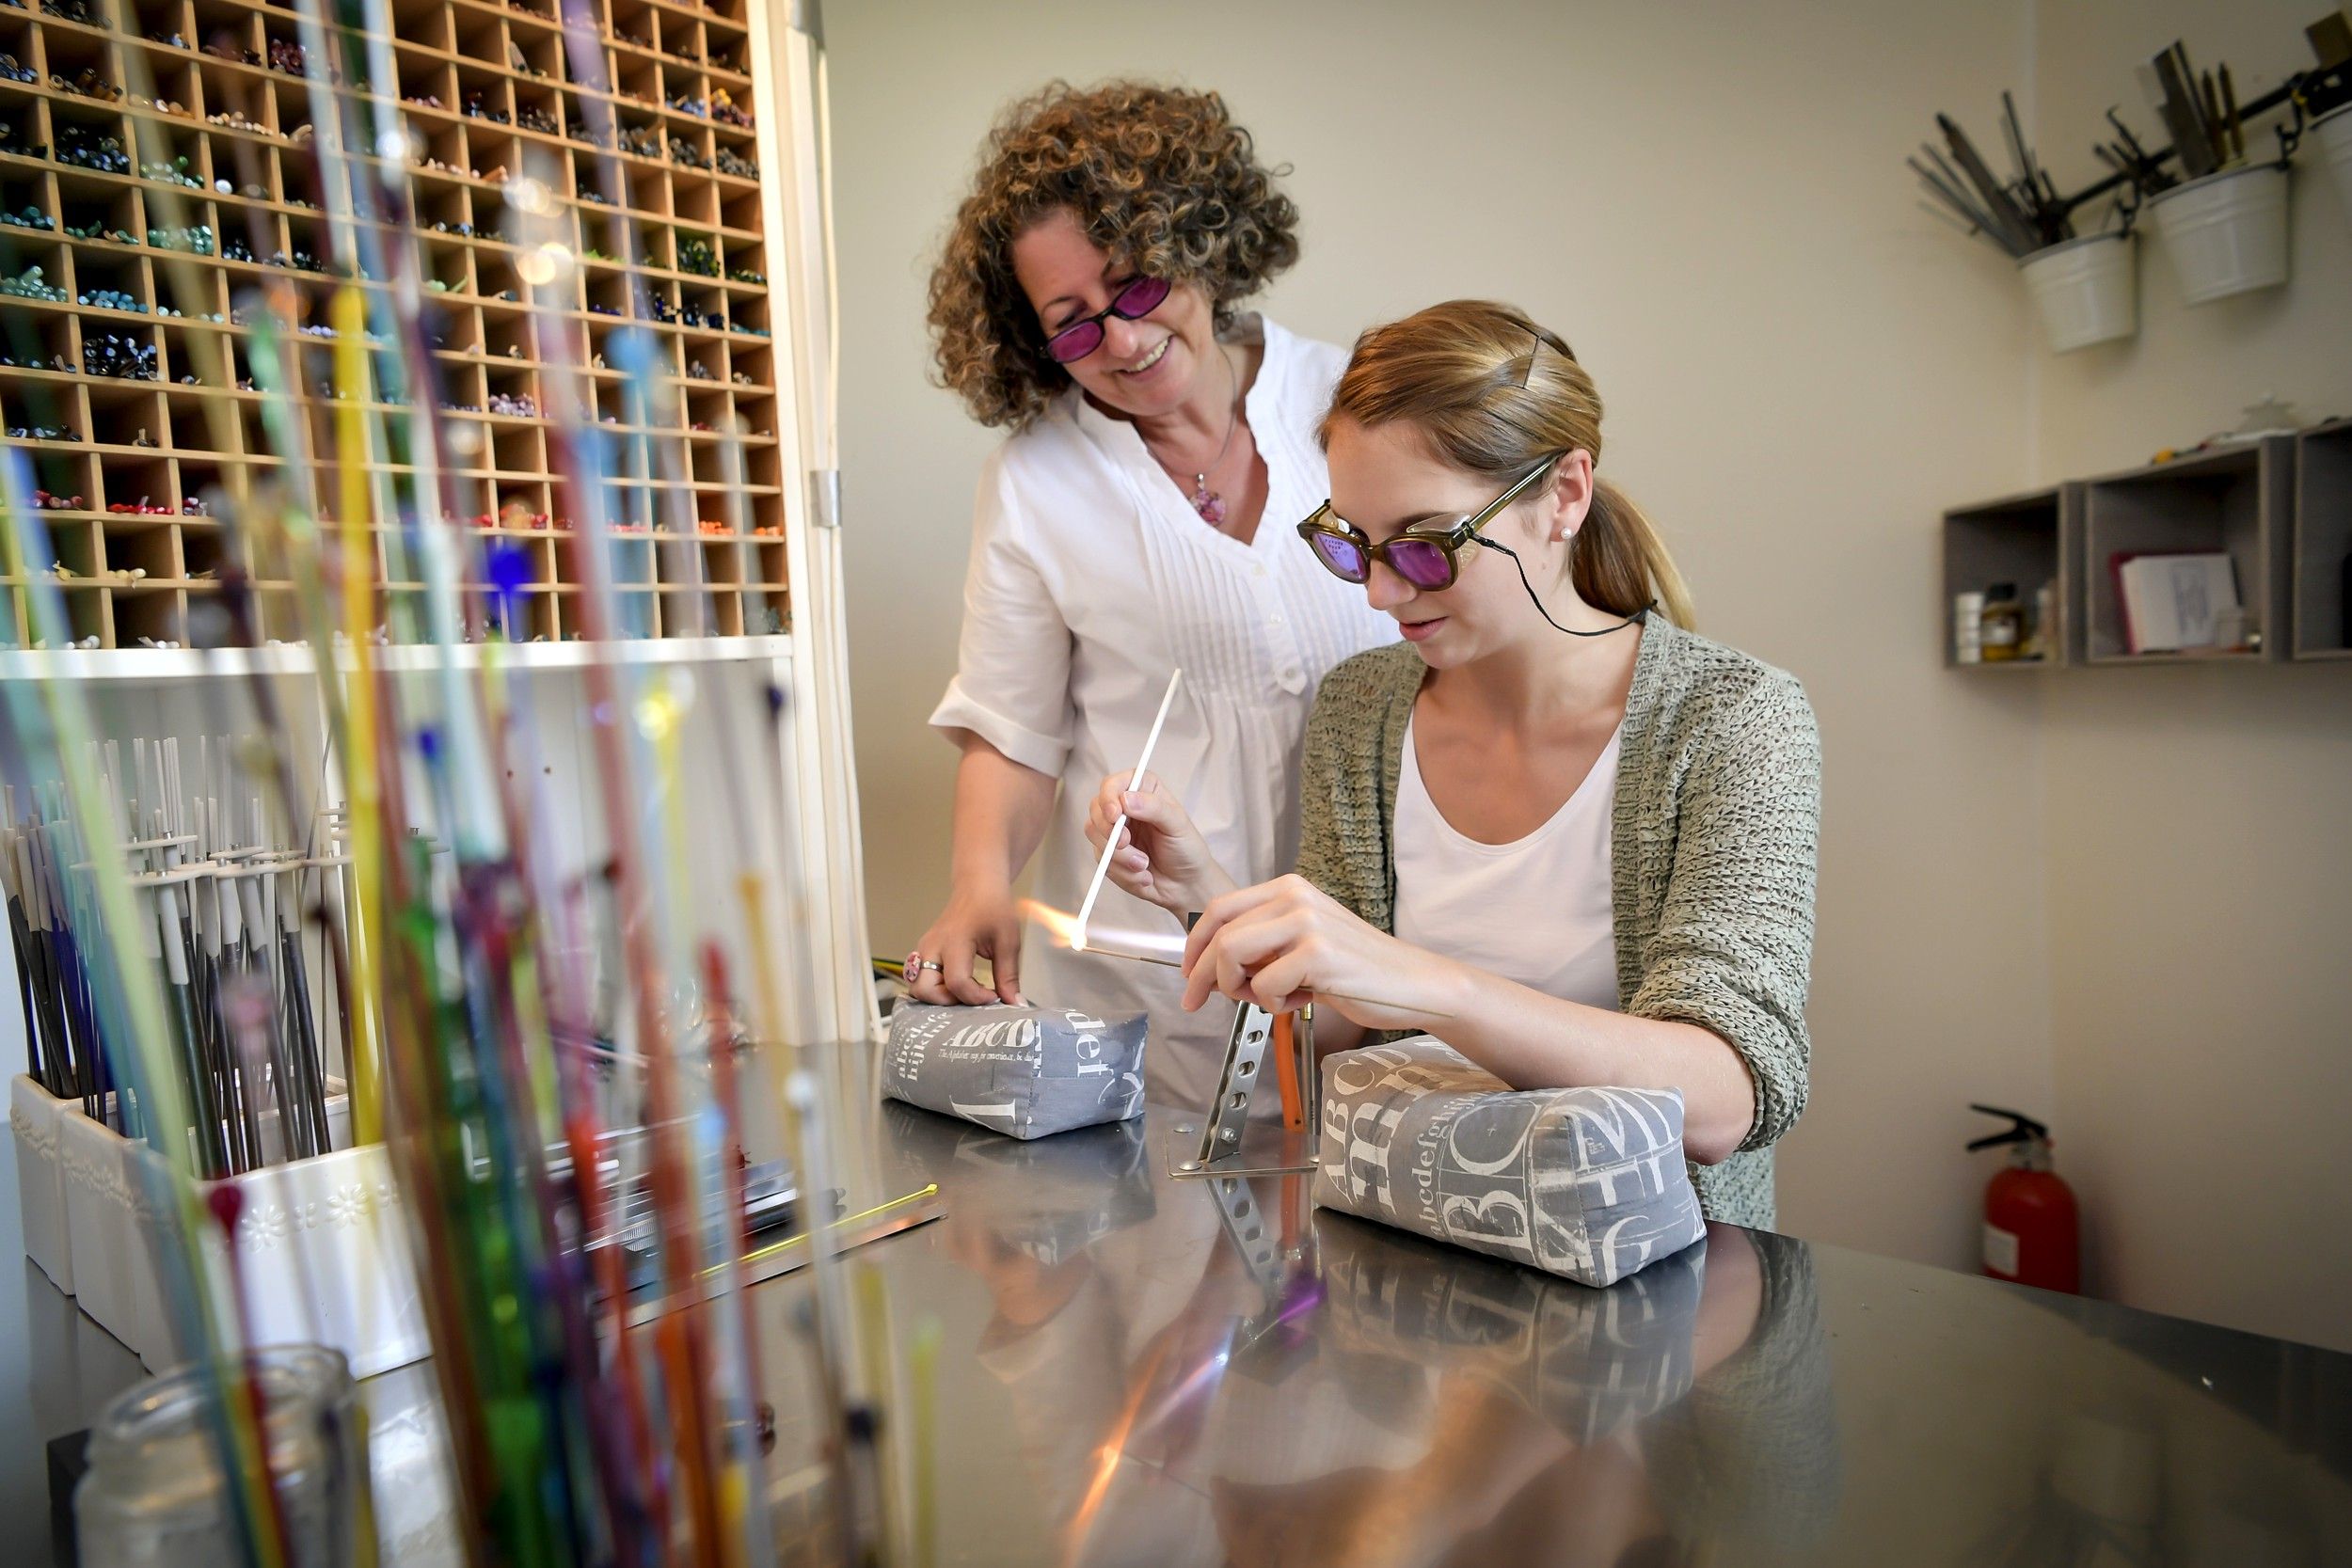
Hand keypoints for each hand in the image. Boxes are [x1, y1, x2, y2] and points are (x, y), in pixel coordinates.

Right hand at [906, 884, 1023, 1005]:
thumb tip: (1013, 1004)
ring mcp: (923, 950)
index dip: (976, 997)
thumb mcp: (1008, 942)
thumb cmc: (994, 909)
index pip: (957, 982)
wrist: (977, 888)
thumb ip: (1008, 975)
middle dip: (948, 1002)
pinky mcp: (923, 953)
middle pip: (924, 991)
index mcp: (954, 942)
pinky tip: (959, 983)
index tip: (994, 996)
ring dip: (939, 997)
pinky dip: (936, 989)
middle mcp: (932, 947)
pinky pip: (921, 979)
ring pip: (917, 987)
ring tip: (965, 990)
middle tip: (972, 996)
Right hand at [1083, 770, 1234, 915]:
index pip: (1113, 784)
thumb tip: (1126, 798)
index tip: (1115, 815)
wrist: (1186, 885)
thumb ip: (1154, 808)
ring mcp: (1114, 832)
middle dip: (1109, 830)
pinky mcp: (1109, 855)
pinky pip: (1102, 860)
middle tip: (1126, 843)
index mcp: (1143, 790)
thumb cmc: (1186, 849)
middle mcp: (1125, 808)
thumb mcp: (1177, 825)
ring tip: (1144, 864)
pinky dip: (1123, 872)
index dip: (1108, 797)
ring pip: (1095, 835)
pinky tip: (1143, 875)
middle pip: (1097, 808)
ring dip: (1119, 855)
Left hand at [1180, 875, 1457, 1032]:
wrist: (1413, 983)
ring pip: (1232, 954)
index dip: (1195, 945)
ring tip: (1267, 998)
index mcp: (1288, 888)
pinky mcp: (1318, 953)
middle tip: (1198, 1001)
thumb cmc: (1357, 969)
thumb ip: (1262, 944)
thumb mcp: (1303, 942)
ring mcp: (1306, 922)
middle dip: (1202, 974)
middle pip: (1219, 933)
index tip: (1189, 974)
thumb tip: (1210, 966)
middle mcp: (1295, 897)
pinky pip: (1265, 986)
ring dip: (1237, 989)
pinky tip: (1303, 1001)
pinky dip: (1274, 1004)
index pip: (1219, 908)